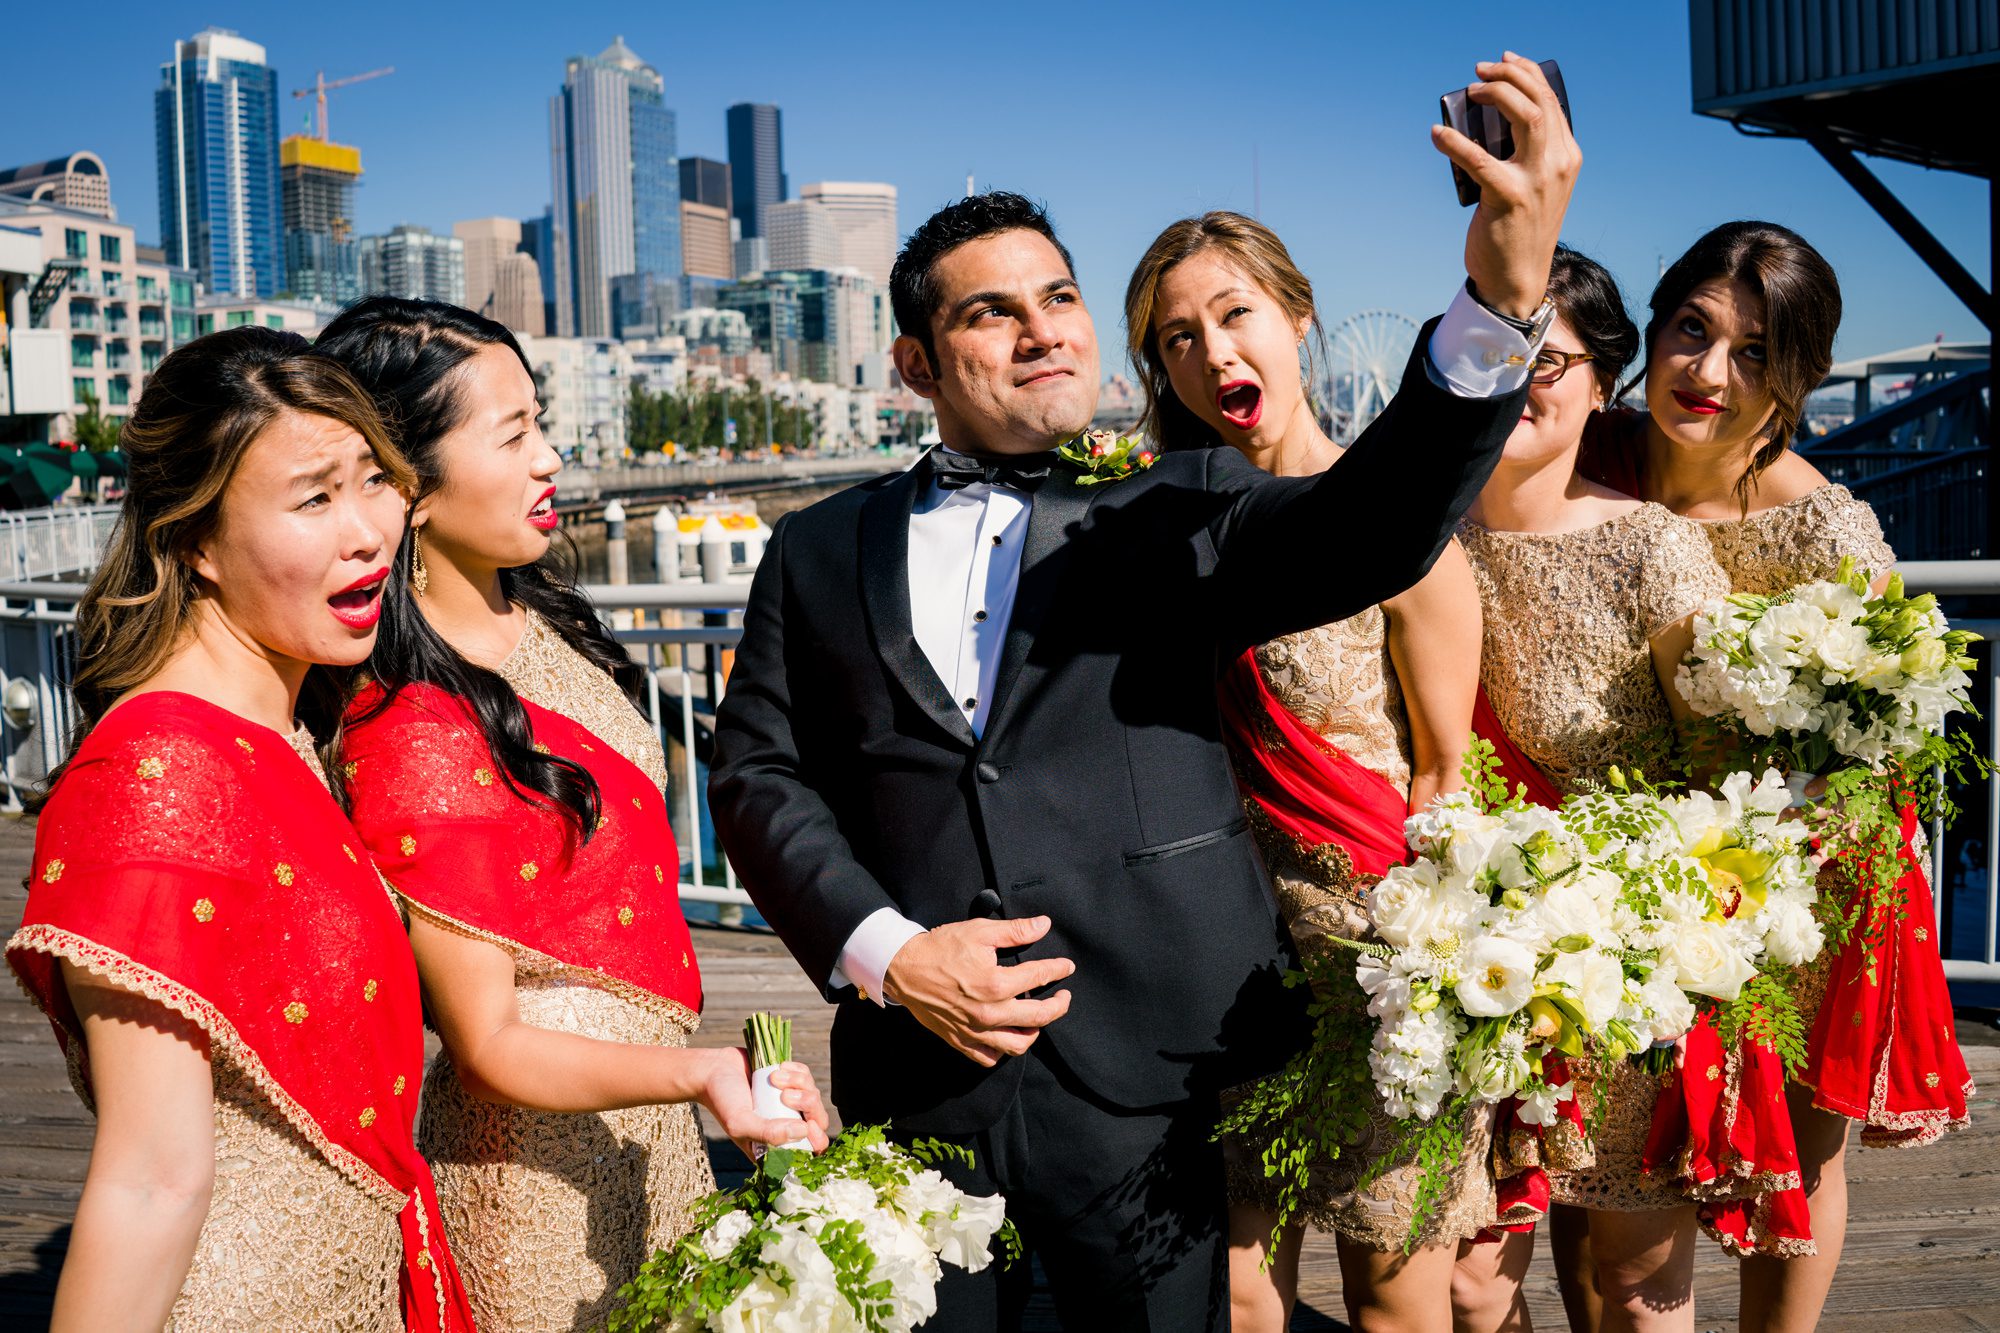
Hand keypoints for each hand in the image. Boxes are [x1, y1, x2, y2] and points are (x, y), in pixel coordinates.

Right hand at [695, 1047, 831, 1161]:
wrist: (713, 1069)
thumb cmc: (722, 1101)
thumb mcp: (740, 1124)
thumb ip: (769, 1133)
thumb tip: (804, 1131)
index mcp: (775, 1145)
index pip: (810, 1152)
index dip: (816, 1140)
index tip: (806, 1124)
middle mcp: (785, 1126)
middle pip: (818, 1121)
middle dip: (808, 1105)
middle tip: (785, 1095)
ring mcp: (789, 1104)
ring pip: (814, 1096)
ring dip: (799, 1083)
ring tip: (774, 1077)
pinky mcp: (790, 1081)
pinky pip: (807, 1077)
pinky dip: (797, 1071)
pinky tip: (779, 1069)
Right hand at [882, 916, 1074, 1067]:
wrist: (904, 968)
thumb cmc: (941, 948)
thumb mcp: (979, 931)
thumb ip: (1015, 931)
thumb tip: (1043, 925)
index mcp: (996, 984)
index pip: (1039, 978)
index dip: (1058, 970)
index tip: (1067, 967)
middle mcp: (989, 1012)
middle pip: (1038, 1017)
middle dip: (1058, 1006)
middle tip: (1064, 997)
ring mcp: (975, 1030)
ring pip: (1017, 1044)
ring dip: (1034, 1032)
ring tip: (1038, 1019)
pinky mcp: (960, 1040)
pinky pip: (989, 1057)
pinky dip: (1002, 1050)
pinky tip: (1007, 1035)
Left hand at [1434, 52, 1581, 319]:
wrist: (1517, 278)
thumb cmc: (1518, 229)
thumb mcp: (1533, 186)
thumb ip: (1526, 156)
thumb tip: (1487, 124)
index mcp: (1566, 158)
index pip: (1551, 102)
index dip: (1528, 74)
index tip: (1503, 63)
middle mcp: (1558, 164)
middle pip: (1539, 101)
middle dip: (1509, 76)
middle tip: (1479, 71)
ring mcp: (1537, 180)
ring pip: (1523, 117)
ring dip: (1495, 95)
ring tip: (1470, 91)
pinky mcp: (1509, 197)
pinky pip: (1479, 160)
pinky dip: (1454, 143)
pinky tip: (1437, 134)